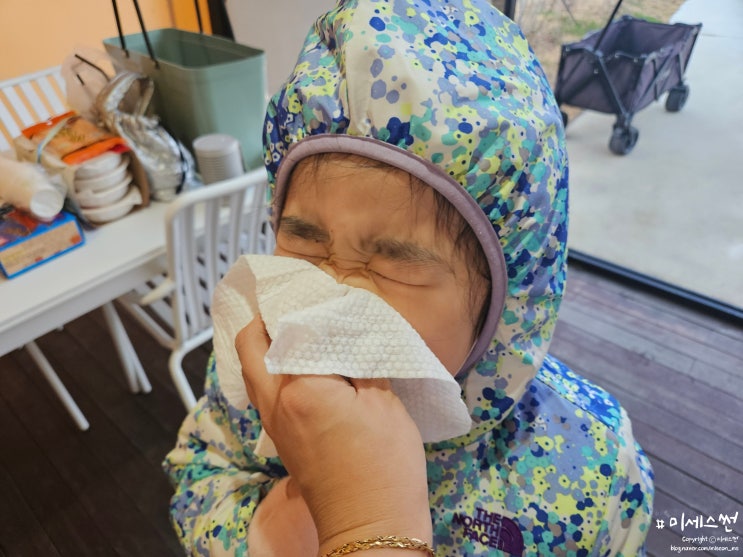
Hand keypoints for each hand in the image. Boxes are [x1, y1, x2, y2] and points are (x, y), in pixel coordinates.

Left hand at [236, 317, 432, 553]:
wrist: (371, 526)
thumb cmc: (384, 465)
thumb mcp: (384, 401)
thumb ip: (362, 359)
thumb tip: (350, 331)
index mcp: (298, 387)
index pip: (287, 329)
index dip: (299, 305)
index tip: (314, 289)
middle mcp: (274, 403)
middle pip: (249, 347)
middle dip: (264, 320)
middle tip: (292, 304)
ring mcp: (274, 424)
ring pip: (253, 371)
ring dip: (267, 346)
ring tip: (299, 330)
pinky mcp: (282, 440)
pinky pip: (267, 392)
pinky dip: (276, 370)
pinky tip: (307, 367)